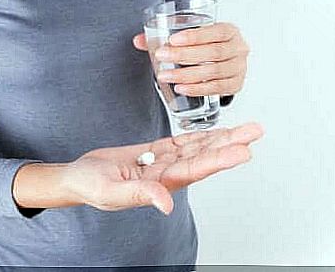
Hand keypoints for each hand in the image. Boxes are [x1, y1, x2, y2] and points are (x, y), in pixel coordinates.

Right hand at [64, 122, 262, 214]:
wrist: (79, 177)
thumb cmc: (90, 186)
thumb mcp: (110, 193)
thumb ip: (140, 196)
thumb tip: (166, 204)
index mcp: (160, 185)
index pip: (196, 170)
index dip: (220, 159)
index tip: (242, 150)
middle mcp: (167, 174)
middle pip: (204, 157)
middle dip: (230, 145)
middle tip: (254, 132)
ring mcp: (163, 163)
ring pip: (197, 148)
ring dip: (221, 138)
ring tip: (244, 129)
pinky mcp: (155, 152)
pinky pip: (182, 142)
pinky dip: (200, 135)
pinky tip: (216, 131)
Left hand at [133, 23, 248, 96]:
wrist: (225, 61)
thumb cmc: (206, 46)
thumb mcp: (191, 37)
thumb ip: (164, 37)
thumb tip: (138, 40)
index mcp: (230, 31)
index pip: (214, 32)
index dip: (194, 36)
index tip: (172, 40)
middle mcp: (239, 48)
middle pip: (213, 53)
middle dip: (184, 55)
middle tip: (161, 57)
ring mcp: (239, 68)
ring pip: (213, 72)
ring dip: (187, 75)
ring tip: (166, 76)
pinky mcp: (236, 85)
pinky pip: (216, 89)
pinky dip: (197, 89)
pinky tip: (181, 88)